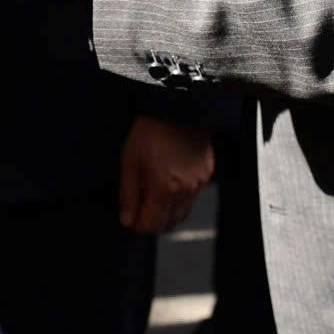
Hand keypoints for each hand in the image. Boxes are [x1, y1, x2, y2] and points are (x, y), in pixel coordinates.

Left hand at [119, 114, 214, 233]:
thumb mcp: (130, 160)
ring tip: (152, 197)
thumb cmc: (150, 131)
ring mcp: (199, 183)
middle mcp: (185, 191)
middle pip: (168, 223)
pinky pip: (192, 197)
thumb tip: (127, 220)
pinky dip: (179, 199)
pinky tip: (168, 184)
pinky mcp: (207, 174)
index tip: (130, 220)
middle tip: (139, 211)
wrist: (178, 107)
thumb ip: (128, 193)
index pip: (152, 224)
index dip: (138, 226)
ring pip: (182, 213)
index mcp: (164, 188)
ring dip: (166, 213)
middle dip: (152, 222)